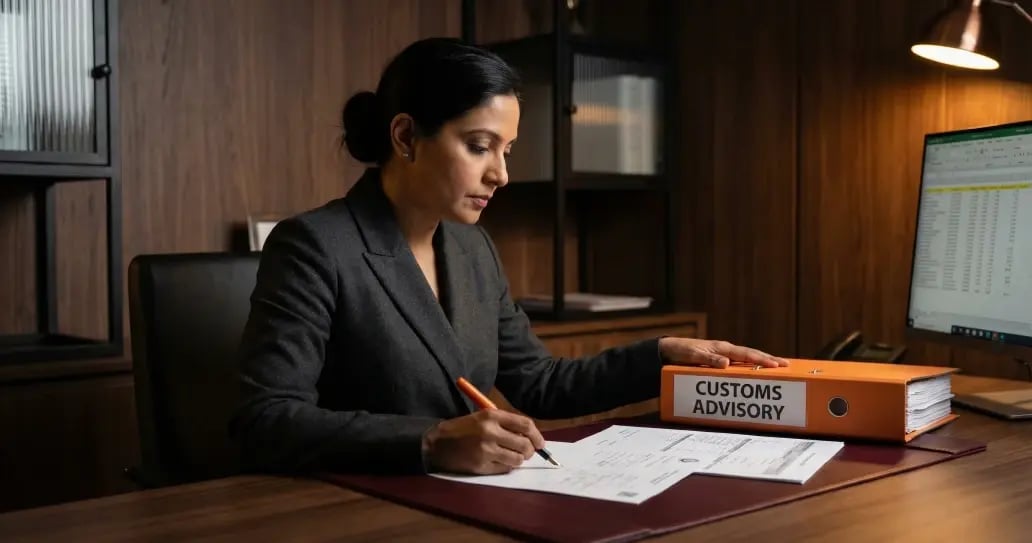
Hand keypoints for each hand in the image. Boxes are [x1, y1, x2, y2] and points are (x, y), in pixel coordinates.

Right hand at [423, 409, 545, 474]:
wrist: (437, 443)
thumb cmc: (463, 429)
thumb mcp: (483, 418)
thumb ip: (506, 424)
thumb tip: (531, 436)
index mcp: (491, 416)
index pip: (525, 425)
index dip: (537, 435)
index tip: (540, 443)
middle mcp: (490, 432)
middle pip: (525, 444)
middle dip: (531, 450)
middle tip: (528, 452)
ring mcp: (486, 450)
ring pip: (517, 459)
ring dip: (519, 459)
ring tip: (512, 457)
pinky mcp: (481, 466)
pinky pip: (505, 469)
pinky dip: (507, 466)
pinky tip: (499, 461)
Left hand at [659, 337, 788, 368]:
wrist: (670, 349)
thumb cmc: (681, 352)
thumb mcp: (694, 356)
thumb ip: (709, 360)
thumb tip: (727, 364)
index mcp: (722, 348)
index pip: (746, 354)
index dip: (762, 360)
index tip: (776, 365)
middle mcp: (726, 350)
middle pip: (751, 354)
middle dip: (769, 359)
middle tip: (786, 364)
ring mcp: (724, 353)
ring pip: (747, 357)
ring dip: (762, 361)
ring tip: (778, 366)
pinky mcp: (720, 358)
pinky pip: (739, 361)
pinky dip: (751, 364)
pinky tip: (757, 369)